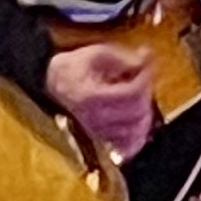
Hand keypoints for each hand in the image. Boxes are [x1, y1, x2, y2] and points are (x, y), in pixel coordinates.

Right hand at [45, 42, 158, 159]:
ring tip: (139, 97)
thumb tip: (146, 60)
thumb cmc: (75, 68)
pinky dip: (138, 134)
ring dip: (145, 112)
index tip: (146, 64)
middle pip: (136, 112)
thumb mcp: (96, 53)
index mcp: (89, 96)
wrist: (54, 84)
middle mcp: (93, 119)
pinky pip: (128, 146)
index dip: (145, 77)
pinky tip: (137, 119)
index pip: (131, 92)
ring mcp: (97, 133)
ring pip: (136, 130)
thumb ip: (122, 58)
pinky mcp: (101, 142)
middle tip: (143, 79)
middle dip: (146, 93)